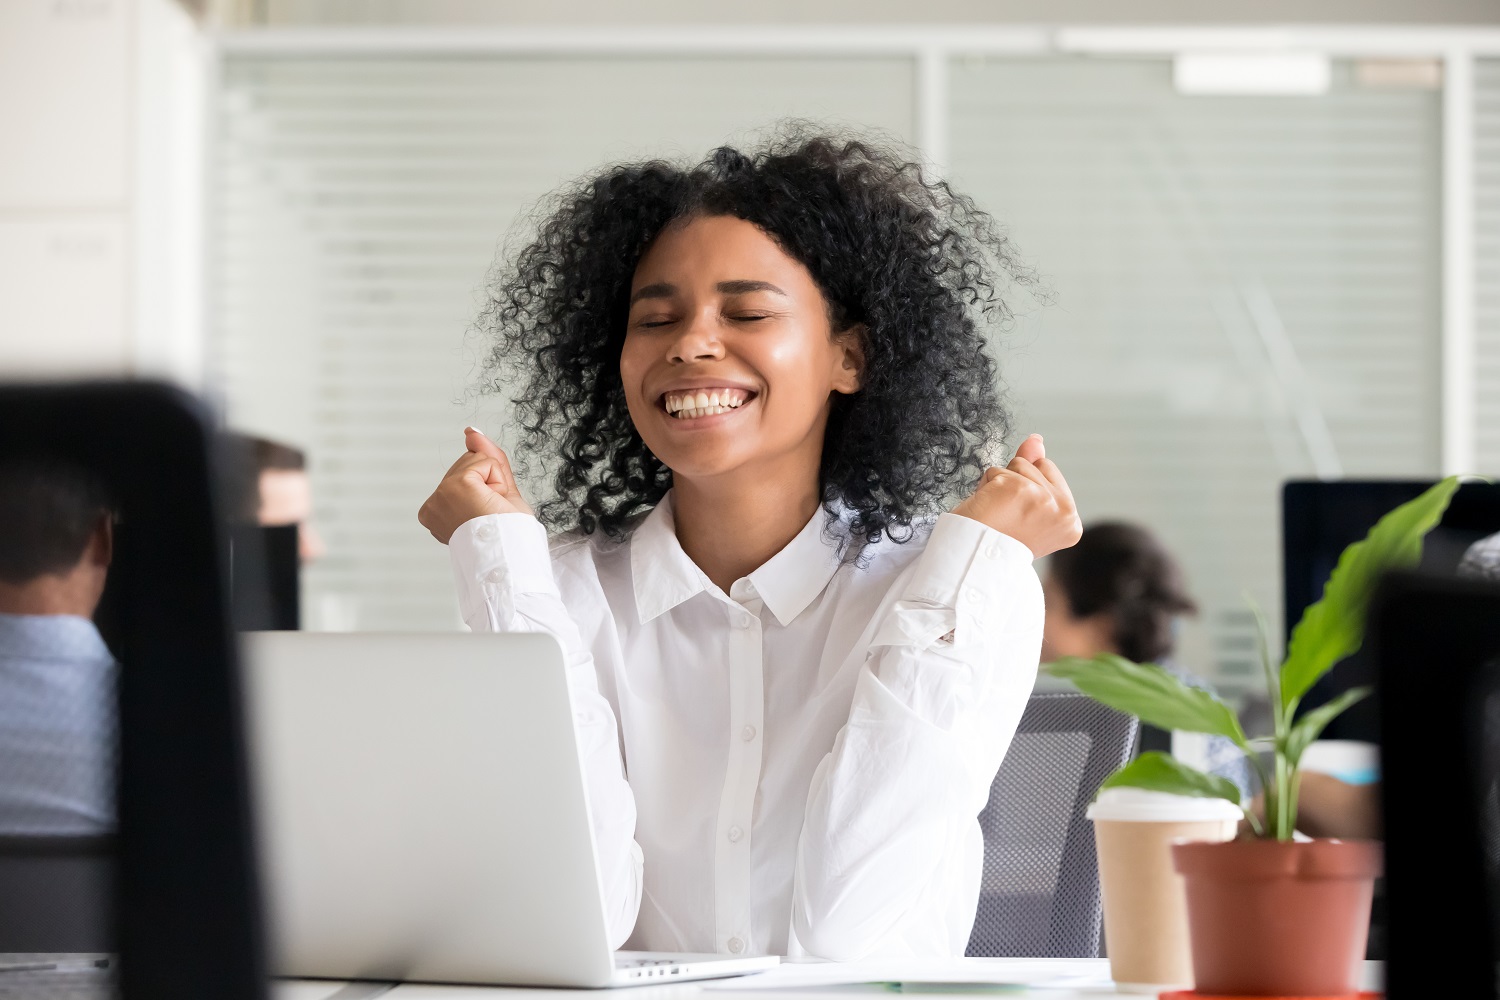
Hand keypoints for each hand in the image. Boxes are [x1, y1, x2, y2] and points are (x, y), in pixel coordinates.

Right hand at [417, 427, 533, 543]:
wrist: (511, 555)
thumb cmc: (507, 535)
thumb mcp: (499, 490)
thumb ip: (484, 457)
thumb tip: (471, 432)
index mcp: (437, 512)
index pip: (465, 475)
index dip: (487, 490)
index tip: (484, 517)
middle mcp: (433, 505)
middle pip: (468, 464)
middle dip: (489, 483)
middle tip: (491, 513)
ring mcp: (442, 494)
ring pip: (475, 460)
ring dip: (494, 483)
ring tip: (490, 510)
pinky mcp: (457, 485)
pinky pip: (485, 461)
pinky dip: (497, 479)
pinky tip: (491, 501)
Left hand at [951, 434, 1080, 558]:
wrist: (974, 562)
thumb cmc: (998, 538)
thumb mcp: (1026, 505)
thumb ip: (1036, 469)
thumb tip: (1036, 439)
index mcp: (1072, 522)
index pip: (1049, 472)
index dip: (1026, 489)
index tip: (1020, 520)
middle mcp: (1065, 512)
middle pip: (1037, 464)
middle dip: (1016, 482)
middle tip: (1007, 516)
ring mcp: (1044, 499)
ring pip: (1017, 464)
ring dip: (999, 485)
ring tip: (997, 514)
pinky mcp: (1019, 490)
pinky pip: (995, 470)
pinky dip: (985, 487)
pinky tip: (987, 511)